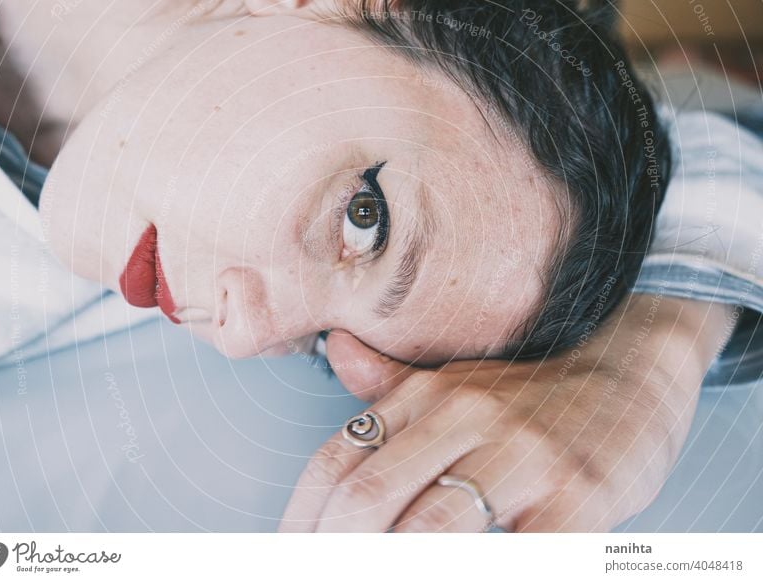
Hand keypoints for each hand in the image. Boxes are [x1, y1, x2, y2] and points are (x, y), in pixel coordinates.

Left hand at [278, 295, 730, 531]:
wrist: (633, 370)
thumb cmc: (533, 392)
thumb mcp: (457, 377)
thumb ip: (391, 378)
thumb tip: (336, 349)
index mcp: (428, 392)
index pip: (337, 459)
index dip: (300, 520)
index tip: (287, 555)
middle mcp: (467, 414)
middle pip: (370, 496)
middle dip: (333, 552)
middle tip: (321, 574)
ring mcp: (523, 455)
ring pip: (432, 527)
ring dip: (393, 565)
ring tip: (371, 577)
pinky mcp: (579, 497)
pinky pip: (519, 552)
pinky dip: (486, 565)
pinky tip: (466, 567)